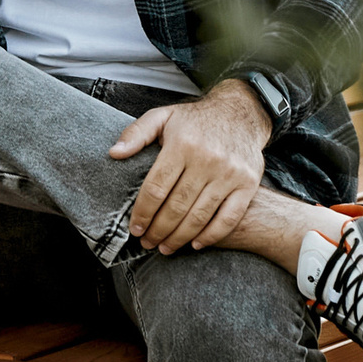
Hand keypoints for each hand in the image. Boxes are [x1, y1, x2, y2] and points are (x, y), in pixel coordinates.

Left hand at [108, 80, 274, 253]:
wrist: (241, 113)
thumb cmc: (196, 119)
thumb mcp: (163, 116)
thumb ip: (136, 133)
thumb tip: (115, 153)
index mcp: (182, 144)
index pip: (156, 188)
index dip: (143, 213)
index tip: (135, 229)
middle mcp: (207, 159)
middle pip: (176, 206)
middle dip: (158, 230)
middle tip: (147, 243)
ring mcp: (230, 173)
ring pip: (200, 216)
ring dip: (179, 238)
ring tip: (165, 248)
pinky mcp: (247, 184)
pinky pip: (228, 218)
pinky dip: (211, 235)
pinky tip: (195, 244)